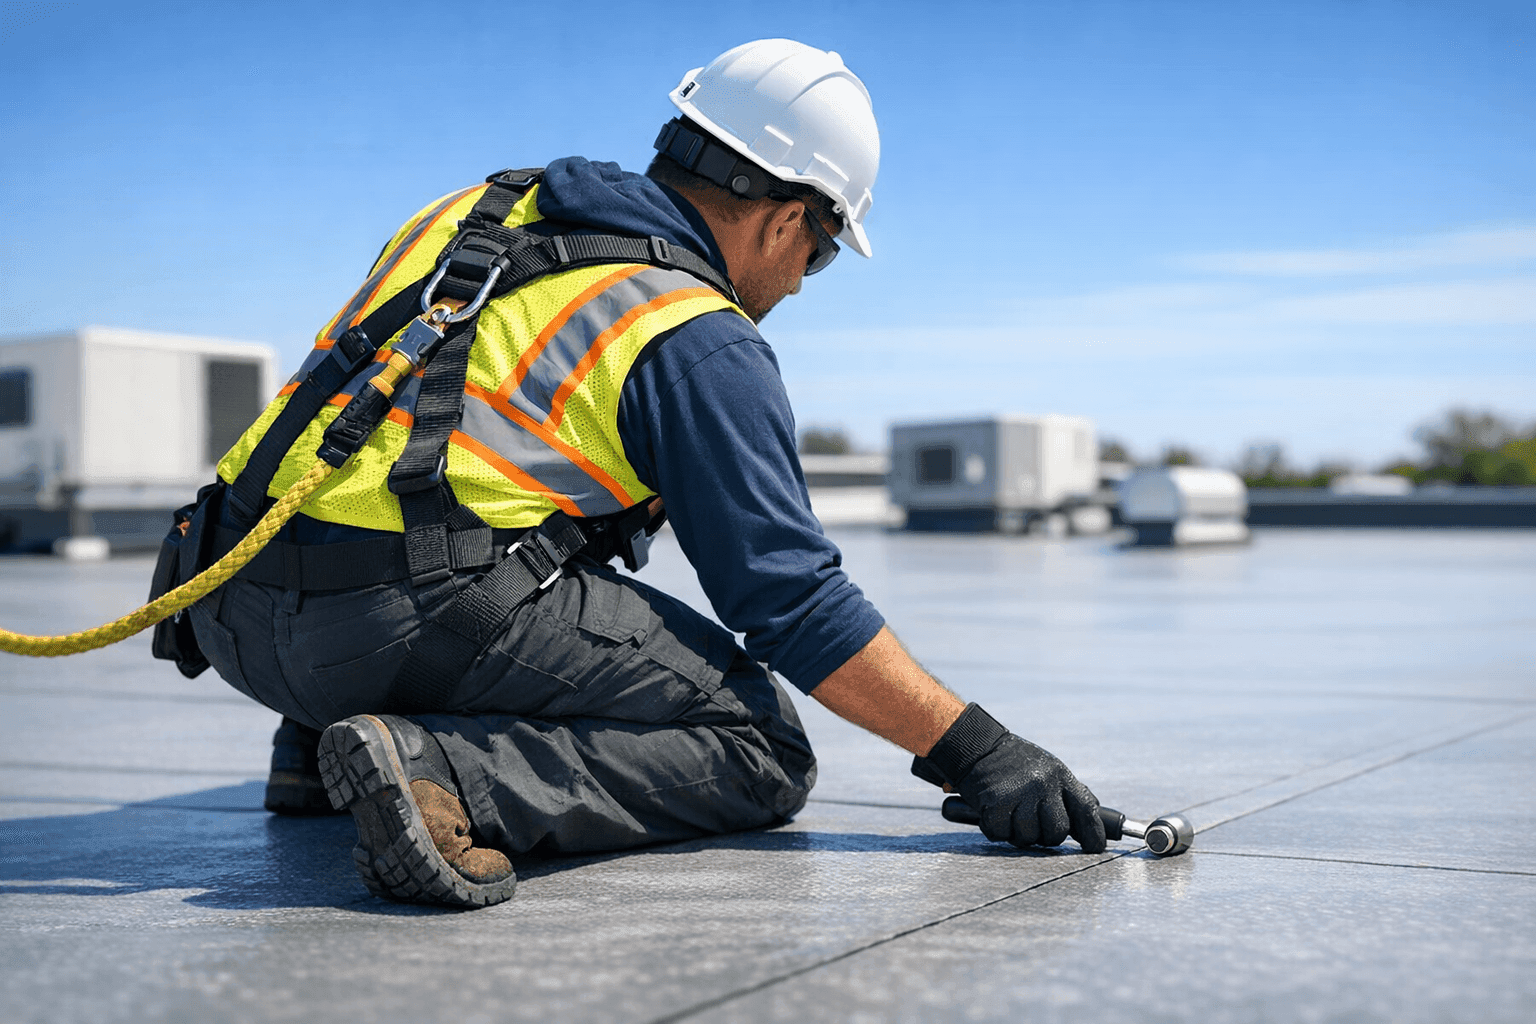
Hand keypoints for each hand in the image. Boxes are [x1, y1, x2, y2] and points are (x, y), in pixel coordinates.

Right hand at [913, 704, 1105, 852]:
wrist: (976, 746)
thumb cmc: (1013, 763)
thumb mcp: (1046, 769)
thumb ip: (1065, 793)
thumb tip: (1092, 818)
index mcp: (1058, 774)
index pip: (1085, 808)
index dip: (1093, 833)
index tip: (1094, 848)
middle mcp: (1042, 783)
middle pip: (1057, 831)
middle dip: (1046, 835)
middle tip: (1033, 824)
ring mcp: (1019, 793)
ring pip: (1029, 837)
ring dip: (1018, 833)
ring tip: (1011, 815)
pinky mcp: (995, 803)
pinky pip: (1002, 834)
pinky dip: (996, 830)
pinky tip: (994, 814)